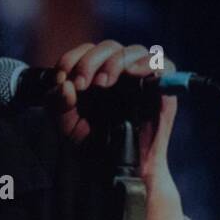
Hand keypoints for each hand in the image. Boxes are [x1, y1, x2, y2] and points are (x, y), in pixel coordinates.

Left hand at [50, 40, 179, 189]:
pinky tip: (132, 73)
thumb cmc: (93, 147)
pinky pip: (162, 64)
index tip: (61, 78)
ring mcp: (141, 80)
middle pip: (108, 48)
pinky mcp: (162, 90)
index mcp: (96, 76)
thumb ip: (57, 105)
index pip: (86, 52)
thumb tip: (64, 85)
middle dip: (90, 62)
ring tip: (102, 84)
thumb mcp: (66, 126)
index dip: (72, 58)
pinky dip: (148, 63)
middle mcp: (119, 73)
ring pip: (133, 51)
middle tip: (81, 84)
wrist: (116, 171)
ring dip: (115, 62)